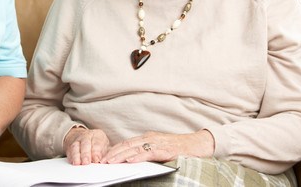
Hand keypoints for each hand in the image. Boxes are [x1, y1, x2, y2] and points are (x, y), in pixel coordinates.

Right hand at [63, 127, 109, 164]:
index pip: (97, 142)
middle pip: (85, 143)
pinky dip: (71, 157)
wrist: (82, 138)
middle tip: (86, 162)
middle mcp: (86, 136)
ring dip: (76, 156)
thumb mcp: (104, 146)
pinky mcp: (70, 146)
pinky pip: (69, 151)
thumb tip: (107, 161)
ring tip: (78, 163)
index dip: (96, 152)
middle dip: (86, 153)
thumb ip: (105, 153)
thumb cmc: (96, 144)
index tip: (97, 159)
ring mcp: (77, 140)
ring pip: (75, 146)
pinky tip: (73, 162)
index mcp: (98, 135)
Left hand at [100, 130, 214, 163]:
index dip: (114, 149)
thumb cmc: (180, 148)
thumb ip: (147, 151)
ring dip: (121, 155)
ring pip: (135, 148)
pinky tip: (130, 160)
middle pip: (127, 145)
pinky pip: (149, 153)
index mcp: (147, 137)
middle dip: (113, 153)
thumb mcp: (160, 147)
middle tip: (102, 160)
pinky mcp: (165, 150)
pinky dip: (138, 156)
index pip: (126, 143)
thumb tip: (132, 159)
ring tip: (110, 161)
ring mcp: (157, 143)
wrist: (198, 144)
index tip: (104, 156)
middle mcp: (150, 138)